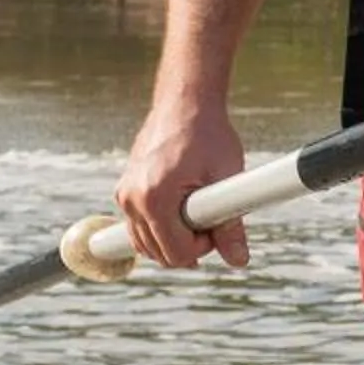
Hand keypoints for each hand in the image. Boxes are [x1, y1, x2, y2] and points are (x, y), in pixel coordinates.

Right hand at [114, 97, 249, 269]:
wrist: (185, 104)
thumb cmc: (209, 136)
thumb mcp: (226, 179)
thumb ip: (231, 225)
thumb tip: (239, 260)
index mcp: (154, 199)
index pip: (175, 253)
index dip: (203, 248)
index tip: (219, 224)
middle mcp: (131, 200)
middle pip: (157, 253)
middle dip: (188, 245)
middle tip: (212, 217)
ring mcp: (124, 195)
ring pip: (145, 243)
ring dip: (173, 238)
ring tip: (200, 211)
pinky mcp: (124, 190)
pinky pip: (139, 226)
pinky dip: (160, 228)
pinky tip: (185, 209)